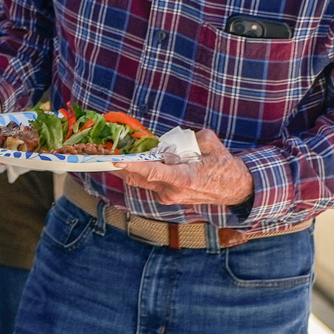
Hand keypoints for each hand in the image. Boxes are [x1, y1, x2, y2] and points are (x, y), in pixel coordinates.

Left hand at [112, 129, 254, 206]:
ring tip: (105, 154)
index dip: (133, 166)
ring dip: (123, 168)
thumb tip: (181, 137)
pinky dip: (136, 171)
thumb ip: (195, 137)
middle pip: (138, 178)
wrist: (236, 190)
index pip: (153, 172)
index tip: (116, 160)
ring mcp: (168, 196)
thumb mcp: (213, 147)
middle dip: (117, 166)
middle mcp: (172, 191)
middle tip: (98, 153)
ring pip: (139, 181)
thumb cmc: (225, 167)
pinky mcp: (166, 196)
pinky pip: (146, 182)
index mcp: (184, 179)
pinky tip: (127, 160)